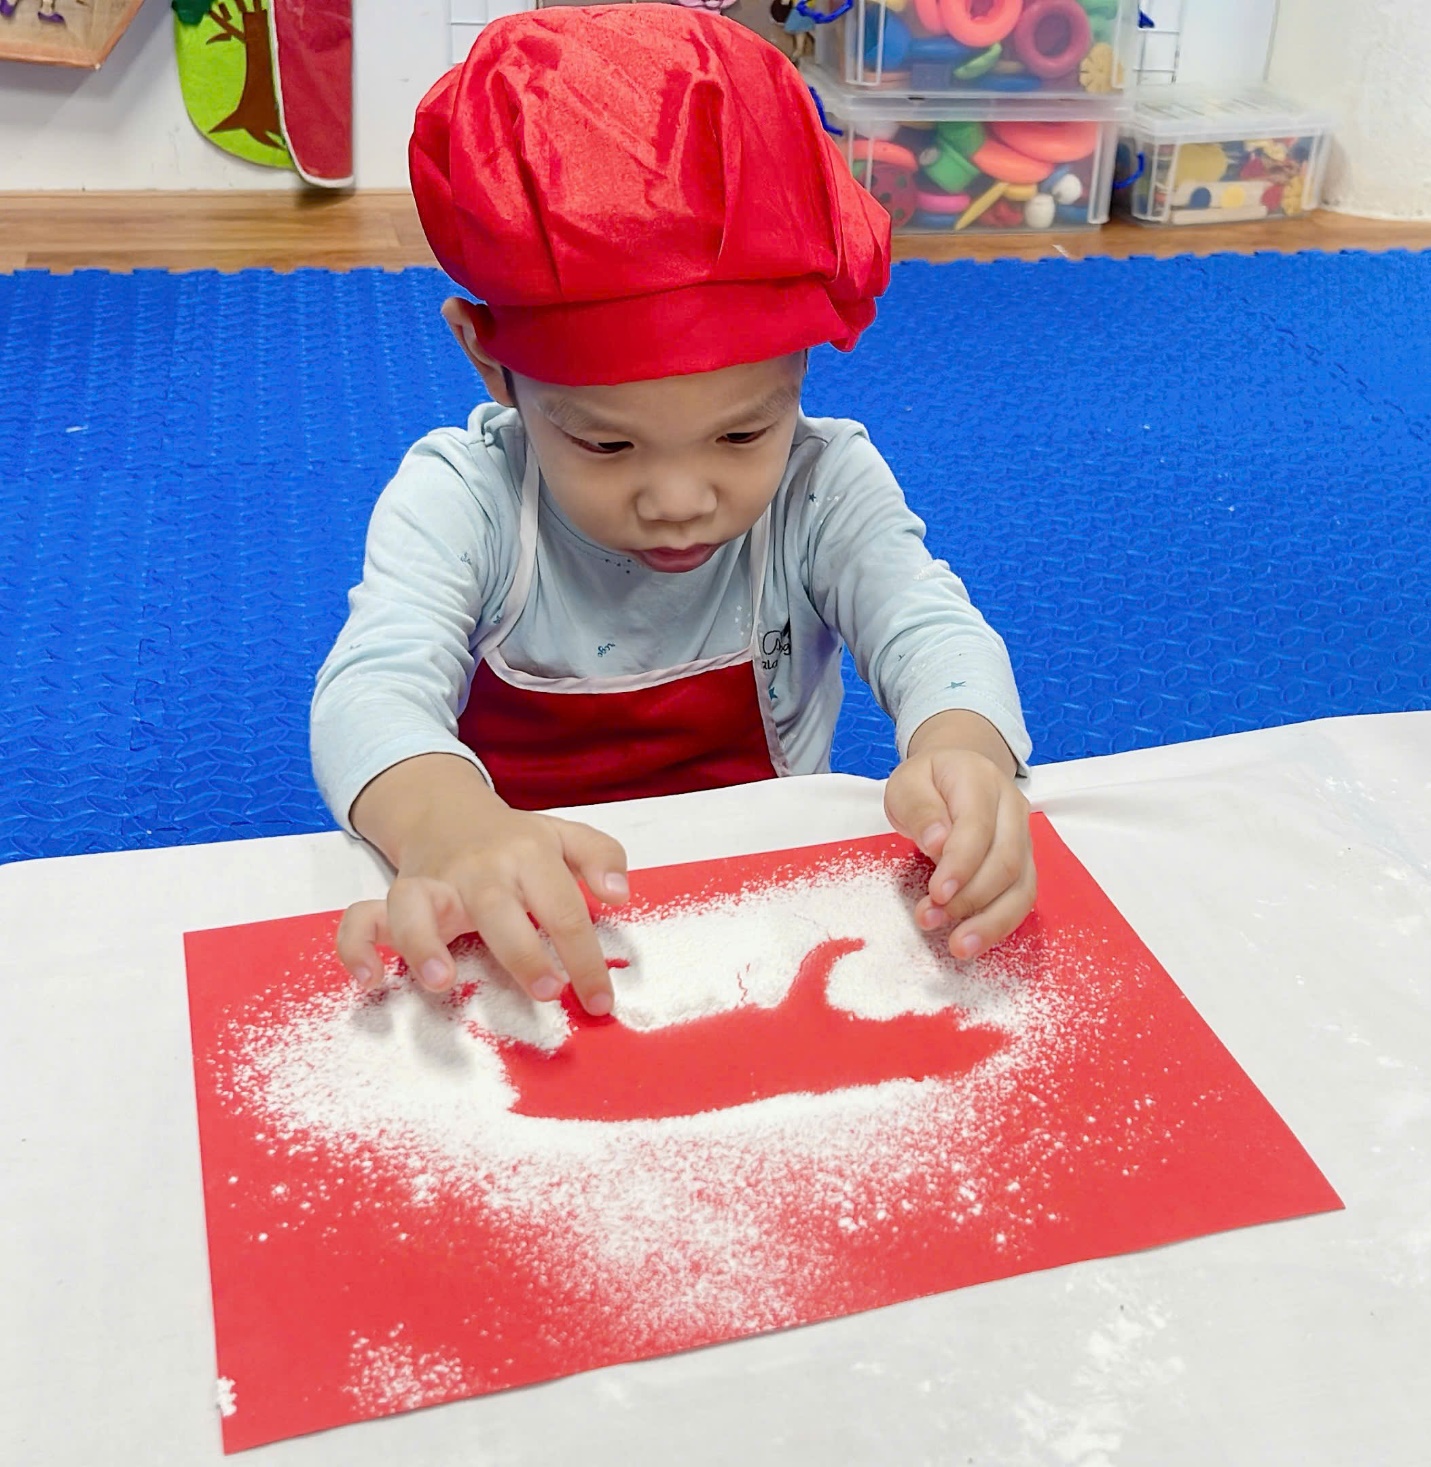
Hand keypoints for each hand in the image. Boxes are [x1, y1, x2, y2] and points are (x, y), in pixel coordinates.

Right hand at [337, 757, 629, 1014]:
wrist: (448, 810)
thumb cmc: (515, 840)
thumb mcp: (564, 836)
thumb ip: (601, 856)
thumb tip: (620, 895)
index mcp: (526, 855)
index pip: (563, 908)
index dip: (585, 957)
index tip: (598, 1000)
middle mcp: (477, 869)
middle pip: (496, 908)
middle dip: (521, 952)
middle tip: (546, 990)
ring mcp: (432, 883)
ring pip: (414, 906)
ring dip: (423, 943)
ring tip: (441, 981)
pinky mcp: (397, 897)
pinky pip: (362, 918)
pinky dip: (357, 947)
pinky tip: (370, 979)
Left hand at [884, 743, 1034, 960]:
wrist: (956, 772)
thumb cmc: (928, 782)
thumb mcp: (907, 784)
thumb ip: (919, 809)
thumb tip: (938, 842)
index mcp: (981, 781)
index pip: (977, 828)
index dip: (960, 865)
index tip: (936, 893)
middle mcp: (1012, 808)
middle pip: (1005, 861)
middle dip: (970, 899)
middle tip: (931, 919)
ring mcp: (1024, 836)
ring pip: (1022, 885)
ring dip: (990, 920)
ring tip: (959, 946)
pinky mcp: (1025, 862)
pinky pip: (1022, 897)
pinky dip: (1000, 922)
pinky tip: (975, 939)